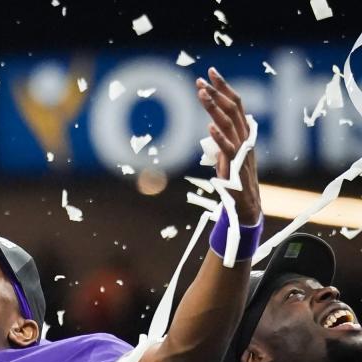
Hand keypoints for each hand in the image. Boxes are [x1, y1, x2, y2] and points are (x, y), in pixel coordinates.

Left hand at [196, 68, 261, 225]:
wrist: (245, 202)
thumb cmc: (235, 177)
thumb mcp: (228, 152)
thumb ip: (223, 137)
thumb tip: (213, 122)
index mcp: (244, 132)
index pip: (235, 103)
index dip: (223, 88)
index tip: (210, 74)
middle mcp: (245, 137)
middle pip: (232, 108)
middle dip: (217, 92)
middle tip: (202, 79)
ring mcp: (241, 150)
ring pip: (228, 123)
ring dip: (214, 107)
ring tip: (201, 94)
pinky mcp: (234, 165)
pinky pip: (227, 148)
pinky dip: (219, 136)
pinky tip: (209, 126)